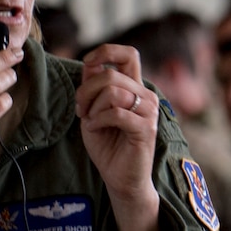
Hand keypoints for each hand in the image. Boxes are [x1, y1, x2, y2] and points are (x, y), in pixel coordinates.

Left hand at [75, 44, 157, 205]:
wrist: (120, 178)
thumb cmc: (108, 145)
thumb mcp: (94, 111)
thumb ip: (93, 88)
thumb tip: (90, 63)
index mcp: (135, 88)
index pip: (129, 54)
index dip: (106, 51)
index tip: (88, 64)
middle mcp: (146, 96)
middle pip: (110, 74)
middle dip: (86, 91)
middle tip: (81, 110)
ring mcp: (149, 111)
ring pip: (112, 92)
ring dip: (92, 108)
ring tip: (90, 122)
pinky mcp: (146, 128)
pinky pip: (116, 113)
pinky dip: (98, 120)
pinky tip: (96, 129)